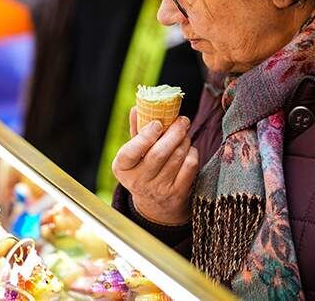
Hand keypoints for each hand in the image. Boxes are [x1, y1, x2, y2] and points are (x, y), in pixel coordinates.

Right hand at [111, 107, 198, 225]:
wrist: (155, 206)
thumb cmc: (143, 170)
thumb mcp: (134, 154)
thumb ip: (136, 131)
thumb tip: (137, 107)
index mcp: (122, 168)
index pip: (130, 153)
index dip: (145, 136)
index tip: (157, 123)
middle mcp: (138, 181)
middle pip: (158, 153)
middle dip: (174, 133)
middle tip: (182, 120)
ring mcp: (158, 189)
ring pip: (177, 157)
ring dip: (184, 140)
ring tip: (184, 133)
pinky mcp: (177, 194)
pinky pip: (190, 166)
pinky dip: (192, 153)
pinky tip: (188, 149)